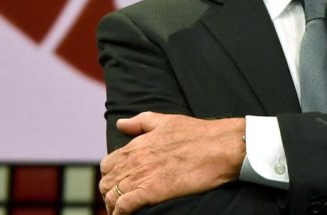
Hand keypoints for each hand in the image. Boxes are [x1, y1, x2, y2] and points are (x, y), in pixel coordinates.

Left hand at [99, 112, 245, 214]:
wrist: (220, 146)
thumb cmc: (198, 134)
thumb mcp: (165, 121)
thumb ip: (140, 122)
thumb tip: (121, 124)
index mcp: (136, 145)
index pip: (107, 165)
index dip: (110, 177)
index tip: (119, 185)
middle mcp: (134, 160)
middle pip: (107, 182)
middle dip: (110, 194)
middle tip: (120, 203)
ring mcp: (141, 176)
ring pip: (111, 196)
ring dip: (113, 206)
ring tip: (122, 212)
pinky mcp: (151, 191)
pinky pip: (124, 206)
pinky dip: (121, 213)